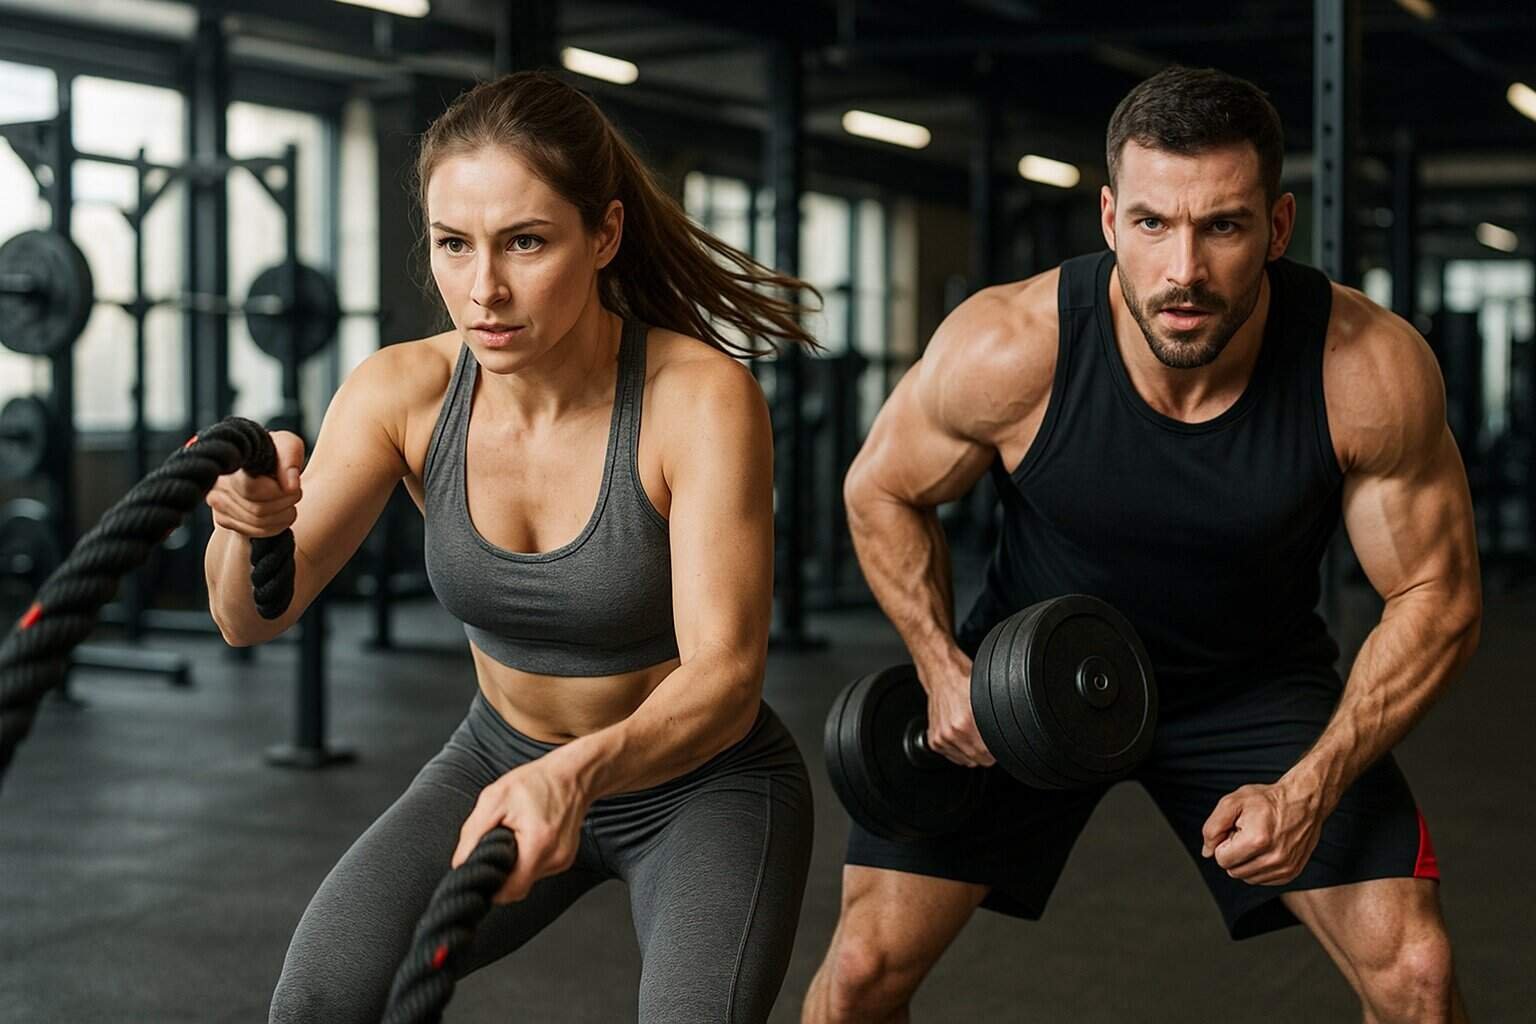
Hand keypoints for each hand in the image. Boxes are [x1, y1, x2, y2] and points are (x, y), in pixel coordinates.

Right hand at [205, 430, 304, 538]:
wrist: (261, 465)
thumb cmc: (274, 454)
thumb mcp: (288, 446)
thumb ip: (290, 460)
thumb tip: (291, 486)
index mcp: (231, 463)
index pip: (252, 490)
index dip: (278, 491)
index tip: (290, 483)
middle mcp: (217, 485)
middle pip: (258, 510)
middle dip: (286, 503)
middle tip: (295, 492)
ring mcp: (217, 504)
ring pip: (258, 524)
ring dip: (284, 516)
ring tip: (289, 502)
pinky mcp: (224, 519)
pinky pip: (255, 532)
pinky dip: (276, 526)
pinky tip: (280, 513)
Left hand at [452, 758, 591, 902]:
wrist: (572, 774)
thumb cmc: (536, 782)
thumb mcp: (494, 799)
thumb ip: (473, 834)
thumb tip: (460, 863)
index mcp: (539, 844)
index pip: (510, 891)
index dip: (491, 887)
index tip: (482, 876)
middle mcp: (556, 857)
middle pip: (518, 887)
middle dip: (502, 873)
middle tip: (497, 847)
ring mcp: (563, 860)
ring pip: (528, 879)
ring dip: (515, 866)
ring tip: (514, 837)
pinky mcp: (566, 858)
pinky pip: (539, 870)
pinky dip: (527, 859)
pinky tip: (526, 838)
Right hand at [921, 652, 995, 768]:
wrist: (942, 673)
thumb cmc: (964, 681)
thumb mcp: (988, 697)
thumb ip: (999, 719)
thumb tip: (1014, 733)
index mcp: (965, 724)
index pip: (989, 755)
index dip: (996, 749)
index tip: (996, 741)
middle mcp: (951, 733)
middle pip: (979, 760)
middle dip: (985, 751)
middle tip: (983, 733)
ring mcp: (941, 738)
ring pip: (966, 761)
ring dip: (971, 751)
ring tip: (970, 730)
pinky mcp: (934, 741)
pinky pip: (953, 758)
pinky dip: (959, 749)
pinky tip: (960, 733)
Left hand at [1200, 780, 1329, 885]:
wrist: (1303, 801)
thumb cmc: (1267, 800)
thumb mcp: (1232, 802)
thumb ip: (1213, 827)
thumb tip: (1207, 852)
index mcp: (1257, 840)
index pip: (1221, 859)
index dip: (1223, 842)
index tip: (1235, 829)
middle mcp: (1273, 858)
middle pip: (1233, 871)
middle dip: (1234, 852)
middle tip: (1247, 833)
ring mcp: (1285, 868)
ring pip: (1247, 878)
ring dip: (1246, 861)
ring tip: (1257, 840)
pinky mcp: (1291, 873)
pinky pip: (1262, 880)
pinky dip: (1258, 867)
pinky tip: (1266, 848)